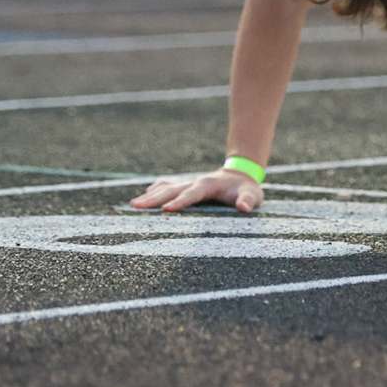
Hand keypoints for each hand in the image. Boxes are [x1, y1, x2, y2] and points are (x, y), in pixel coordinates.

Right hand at [130, 167, 263, 212]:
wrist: (241, 177)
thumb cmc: (247, 190)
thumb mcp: (254, 196)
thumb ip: (249, 200)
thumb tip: (244, 207)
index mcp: (209, 184)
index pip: (192, 193)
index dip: (180, 201)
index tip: (166, 210)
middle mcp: (195, 182)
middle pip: (172, 188)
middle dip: (154, 198)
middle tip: (136, 206)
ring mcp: (188, 183)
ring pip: (165, 187)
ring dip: (149, 195)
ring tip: (133, 204)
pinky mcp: (184, 186)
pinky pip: (166, 186)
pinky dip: (154, 190)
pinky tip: (143, 198)